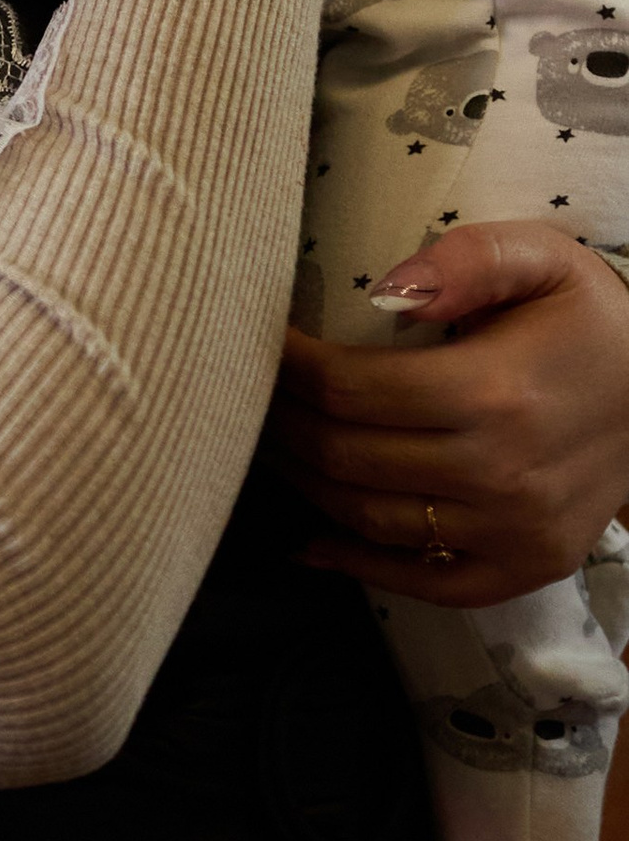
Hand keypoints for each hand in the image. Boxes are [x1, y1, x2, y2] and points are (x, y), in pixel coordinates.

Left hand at [274, 222, 628, 605]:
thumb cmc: (592, 318)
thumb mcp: (544, 257)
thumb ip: (465, 260)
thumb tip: (385, 289)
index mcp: (492, 392)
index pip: (348, 390)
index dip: (286, 368)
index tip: (258, 344)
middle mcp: (499, 474)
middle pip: (344, 456)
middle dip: (280, 423)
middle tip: (249, 392)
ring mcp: (512, 532)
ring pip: (367, 518)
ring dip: (303, 483)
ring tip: (270, 444)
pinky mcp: (524, 568)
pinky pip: (423, 582)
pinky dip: (356, 566)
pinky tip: (310, 540)